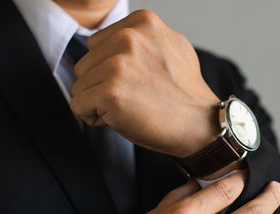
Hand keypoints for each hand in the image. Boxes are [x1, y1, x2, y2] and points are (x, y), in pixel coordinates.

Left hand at [70, 10, 220, 157]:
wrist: (201, 125)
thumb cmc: (186, 95)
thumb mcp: (173, 47)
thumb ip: (145, 39)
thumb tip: (118, 38)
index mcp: (143, 22)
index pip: (97, 44)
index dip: (111, 68)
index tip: (137, 80)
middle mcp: (129, 38)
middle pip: (85, 64)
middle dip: (102, 84)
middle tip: (135, 97)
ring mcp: (119, 65)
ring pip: (80, 85)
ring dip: (99, 102)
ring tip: (131, 107)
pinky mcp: (110, 93)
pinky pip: (78, 106)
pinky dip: (94, 118)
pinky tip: (122, 118)